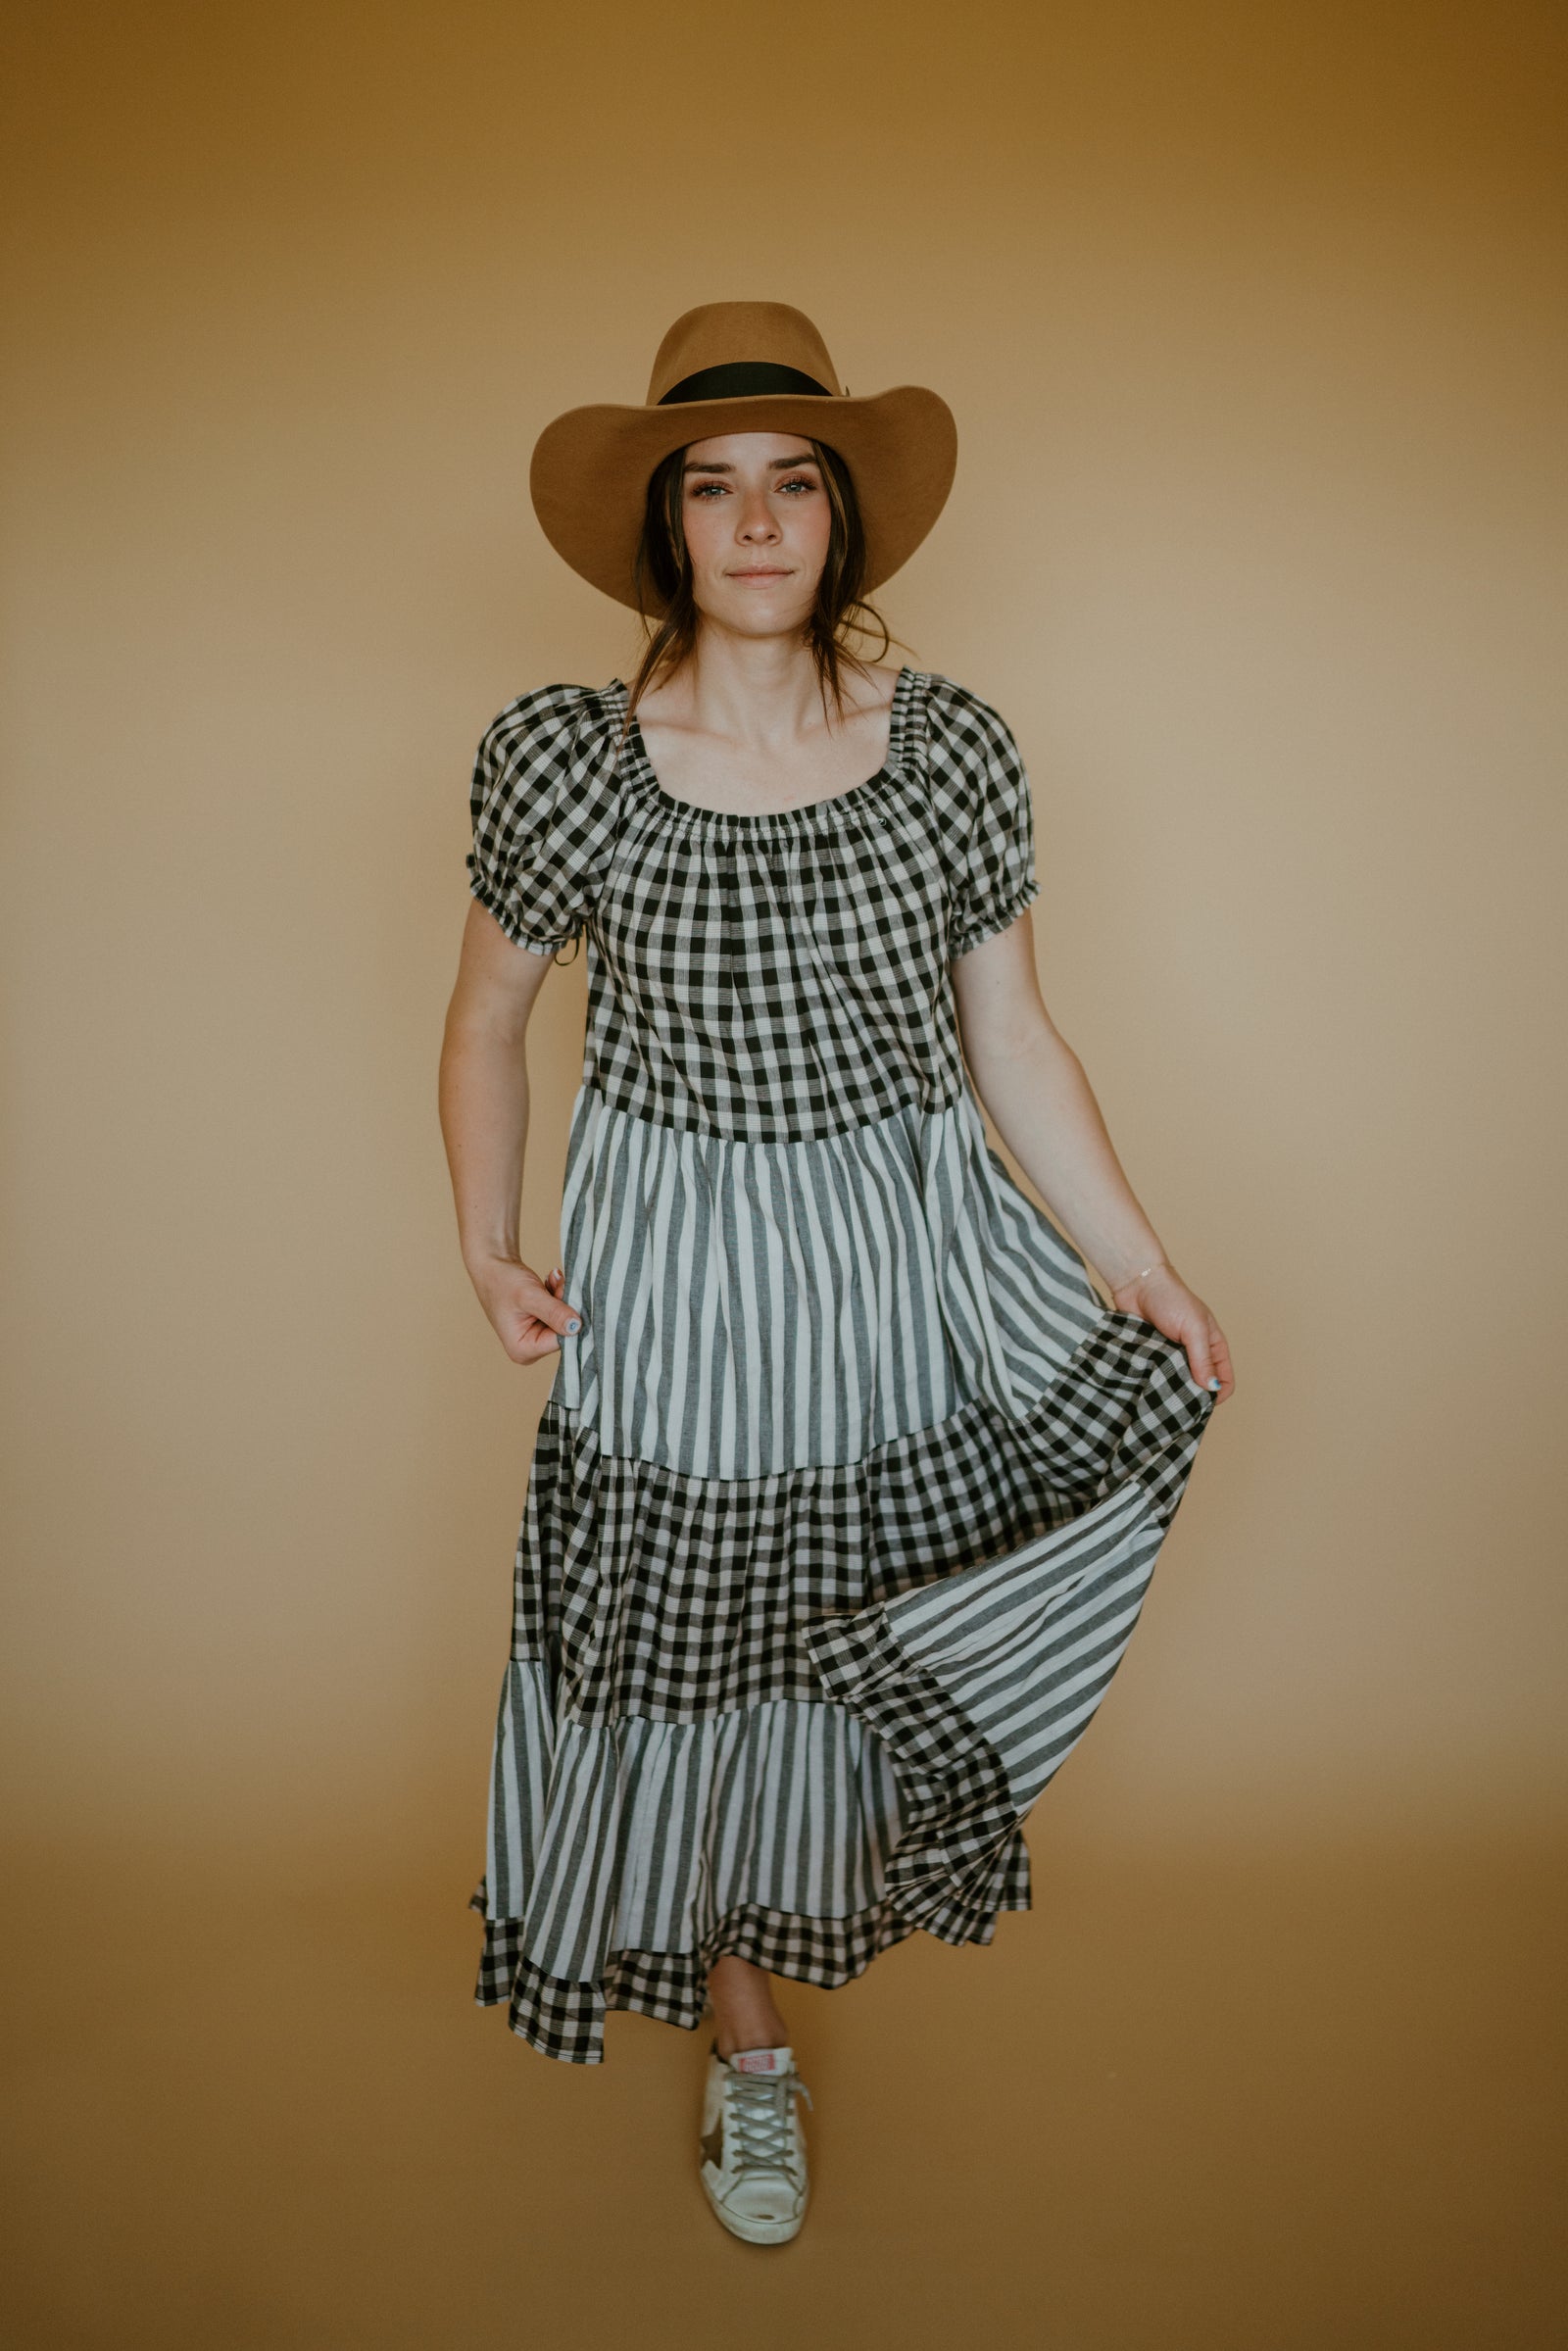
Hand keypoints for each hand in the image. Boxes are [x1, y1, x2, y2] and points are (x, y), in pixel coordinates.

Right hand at [467, 1256, 583, 1365]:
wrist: (492, 1265)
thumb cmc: (502, 1281)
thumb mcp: (529, 1296)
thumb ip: (554, 1312)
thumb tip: (577, 1326)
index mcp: (523, 1349)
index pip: (560, 1341)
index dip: (570, 1319)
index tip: (569, 1294)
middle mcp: (529, 1348)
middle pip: (564, 1331)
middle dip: (566, 1305)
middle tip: (560, 1283)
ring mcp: (535, 1336)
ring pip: (564, 1319)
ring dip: (563, 1297)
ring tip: (553, 1279)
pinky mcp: (540, 1324)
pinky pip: (560, 1312)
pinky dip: (559, 1295)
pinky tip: (550, 1282)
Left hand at [1108, 1262, 1233, 1401]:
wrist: (1137, 1284)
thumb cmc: (1171, 1299)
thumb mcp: (1193, 1328)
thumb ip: (1202, 1358)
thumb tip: (1211, 1388)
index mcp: (1213, 1348)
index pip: (1224, 1381)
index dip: (1216, 1395)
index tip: (1199, 1402)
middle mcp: (1195, 1356)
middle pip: (1199, 1389)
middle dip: (1190, 1397)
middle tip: (1175, 1401)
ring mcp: (1172, 1359)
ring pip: (1176, 1387)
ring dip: (1169, 1390)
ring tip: (1159, 1390)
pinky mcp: (1152, 1359)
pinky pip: (1155, 1379)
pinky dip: (1152, 1383)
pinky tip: (1145, 1383)